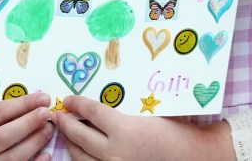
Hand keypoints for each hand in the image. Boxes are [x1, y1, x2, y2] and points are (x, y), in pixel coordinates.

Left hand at [50, 96, 232, 160]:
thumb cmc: (175, 130)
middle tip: (58, 114)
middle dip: (66, 123)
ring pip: (81, 156)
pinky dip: (82, 159)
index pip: (91, 112)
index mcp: (124, 129)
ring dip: (70, 142)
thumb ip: (125, 107)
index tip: (68, 99)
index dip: (77, 104)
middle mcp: (114, 152)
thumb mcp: (150, 111)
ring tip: (65, 132)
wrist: (192, 157)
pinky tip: (80, 152)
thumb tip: (105, 97)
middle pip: (80, 135)